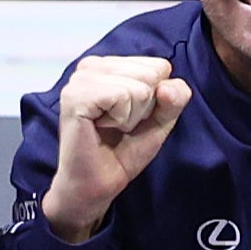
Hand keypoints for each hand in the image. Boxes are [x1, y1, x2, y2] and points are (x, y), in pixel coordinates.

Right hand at [39, 53, 192, 241]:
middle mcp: (91, 65)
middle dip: (144, 107)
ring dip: (131, 115)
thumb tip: (168, 86)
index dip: (155, 98)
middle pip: (151, 73)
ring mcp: (80, 78)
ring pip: (138, 86)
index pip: (159, 66)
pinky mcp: (75, 95)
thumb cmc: (122, 151)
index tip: (132, 117)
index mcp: (109, 65)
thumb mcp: (160, 121)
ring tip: (111, 127)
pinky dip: (120, 119)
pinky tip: (101, 127)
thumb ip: (174, 99)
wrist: (98, 184)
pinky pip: (121, 96)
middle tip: (120, 125)